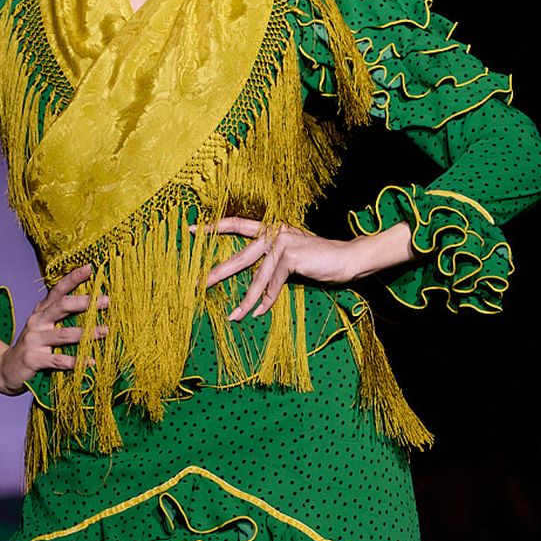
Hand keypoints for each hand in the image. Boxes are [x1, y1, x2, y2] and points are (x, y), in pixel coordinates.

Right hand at [0, 265, 108, 394]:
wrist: (7, 370)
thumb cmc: (34, 346)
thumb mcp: (45, 327)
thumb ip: (63, 317)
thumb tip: (93, 307)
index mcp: (42, 310)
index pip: (58, 290)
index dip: (73, 278)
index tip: (89, 267)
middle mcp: (37, 321)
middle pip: (62, 306)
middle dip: (85, 302)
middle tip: (106, 300)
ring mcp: (34, 339)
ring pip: (64, 334)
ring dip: (87, 333)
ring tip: (105, 331)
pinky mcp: (33, 359)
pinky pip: (59, 360)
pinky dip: (76, 361)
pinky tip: (90, 361)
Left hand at [200, 220, 379, 321]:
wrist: (347, 259)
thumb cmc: (319, 259)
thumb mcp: (291, 258)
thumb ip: (271, 264)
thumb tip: (253, 285)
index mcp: (270, 228)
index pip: (236, 224)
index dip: (213, 226)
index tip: (193, 230)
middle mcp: (273, 232)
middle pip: (239, 256)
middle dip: (218, 272)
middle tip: (199, 284)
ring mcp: (281, 243)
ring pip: (256, 277)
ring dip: (245, 300)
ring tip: (233, 315)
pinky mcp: (290, 257)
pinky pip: (273, 285)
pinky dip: (267, 301)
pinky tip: (259, 312)